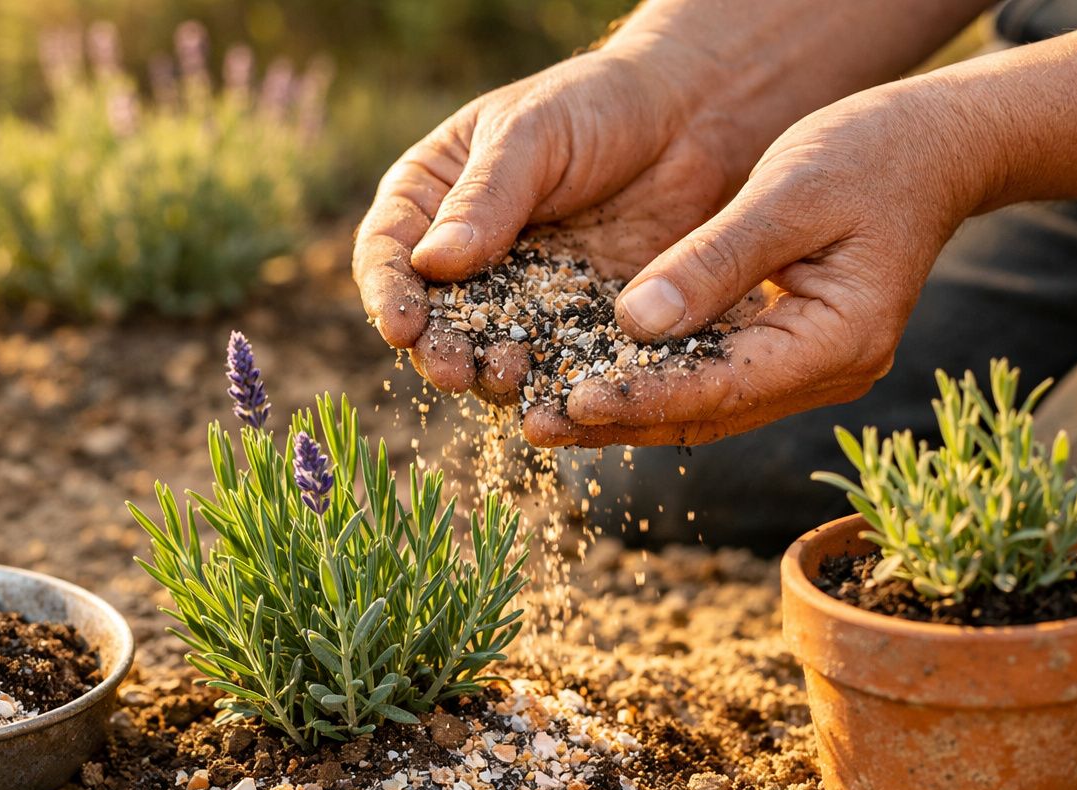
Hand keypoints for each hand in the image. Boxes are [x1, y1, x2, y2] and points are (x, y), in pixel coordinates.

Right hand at [352, 38, 744, 398]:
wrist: (689, 117)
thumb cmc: (595, 104)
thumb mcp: (532, 135)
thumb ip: (485, 197)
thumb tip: (431, 264)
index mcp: (430, 200)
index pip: (387, 252)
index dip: (387, 292)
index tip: (400, 325)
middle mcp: (463, 259)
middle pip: (431, 317)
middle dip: (437, 349)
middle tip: (452, 371)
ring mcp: (519, 298)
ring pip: (487, 350)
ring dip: (489, 373)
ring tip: (508, 378)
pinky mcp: (574, 327)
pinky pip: (554, 365)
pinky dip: (553, 386)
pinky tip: (559, 398)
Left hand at [535, 82, 990, 446]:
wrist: (932, 149)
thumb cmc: (870, 154)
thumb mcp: (792, 191)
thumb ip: (717, 258)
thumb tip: (635, 322)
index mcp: (840, 339)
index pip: (724, 386)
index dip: (643, 397)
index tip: (571, 399)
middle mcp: (826, 372)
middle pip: (705, 413)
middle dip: (618, 421)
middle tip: (535, 423)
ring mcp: (806, 370)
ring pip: (702, 408)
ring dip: (624, 414)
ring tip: (542, 414)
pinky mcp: (783, 353)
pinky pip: (708, 382)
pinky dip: (648, 384)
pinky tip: (585, 381)